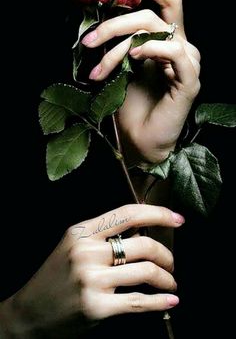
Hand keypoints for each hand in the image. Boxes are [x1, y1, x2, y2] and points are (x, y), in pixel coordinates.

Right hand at [0, 205, 183, 336]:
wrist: (30, 312)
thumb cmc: (57, 276)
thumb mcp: (73, 245)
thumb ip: (103, 236)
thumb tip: (144, 229)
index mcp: (81, 231)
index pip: (127, 213)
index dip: (157, 214)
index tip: (178, 219)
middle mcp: (86, 252)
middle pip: (143, 245)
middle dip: (166, 255)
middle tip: (171, 263)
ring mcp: (91, 280)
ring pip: (146, 272)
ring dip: (166, 278)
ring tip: (169, 282)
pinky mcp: (97, 307)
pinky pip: (139, 301)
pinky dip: (160, 301)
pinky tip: (170, 300)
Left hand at [82, 0, 200, 163]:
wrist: (138, 140)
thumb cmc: (129, 105)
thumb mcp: (120, 66)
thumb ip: (120, 42)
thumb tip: (100, 18)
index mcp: (166, 40)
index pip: (166, 1)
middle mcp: (179, 46)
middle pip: (154, 13)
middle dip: (115, 24)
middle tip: (89, 40)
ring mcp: (187, 63)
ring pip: (156, 30)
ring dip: (120, 46)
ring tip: (100, 69)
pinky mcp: (190, 80)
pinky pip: (175, 52)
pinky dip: (152, 48)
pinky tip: (134, 57)